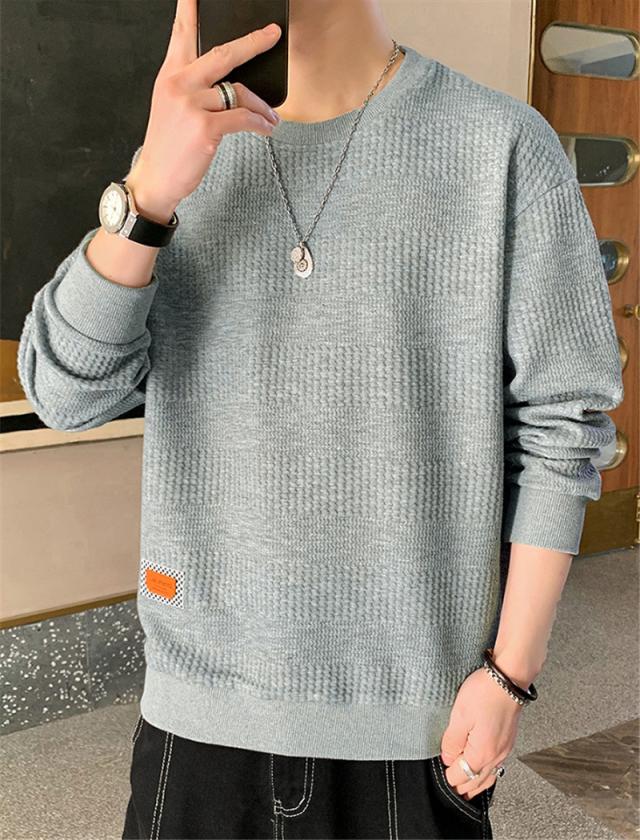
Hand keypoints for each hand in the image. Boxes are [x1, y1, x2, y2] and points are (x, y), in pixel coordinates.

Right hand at [126, 0, 281, 216]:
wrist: (155, 179)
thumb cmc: (168, 146)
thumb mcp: (171, 107)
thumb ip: (192, 86)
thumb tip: (228, 81)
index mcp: (170, 75)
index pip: (182, 33)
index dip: (191, 9)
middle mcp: (179, 84)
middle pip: (223, 54)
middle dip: (253, 42)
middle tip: (272, 35)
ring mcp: (192, 105)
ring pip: (239, 92)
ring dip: (261, 106)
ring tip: (270, 117)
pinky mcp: (206, 128)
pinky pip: (243, 118)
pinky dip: (260, 124)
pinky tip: (266, 128)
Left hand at [439, 666, 523, 798]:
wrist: (508, 679)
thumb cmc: (485, 693)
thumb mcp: (459, 716)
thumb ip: (452, 741)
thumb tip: (447, 758)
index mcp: (482, 754)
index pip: (460, 778)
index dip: (447, 776)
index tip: (439, 769)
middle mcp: (496, 756)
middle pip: (475, 783)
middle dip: (460, 784)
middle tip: (447, 779)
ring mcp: (504, 750)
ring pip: (488, 777)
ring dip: (474, 781)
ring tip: (462, 781)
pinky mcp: (507, 741)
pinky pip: (496, 766)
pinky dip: (485, 772)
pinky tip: (480, 766)